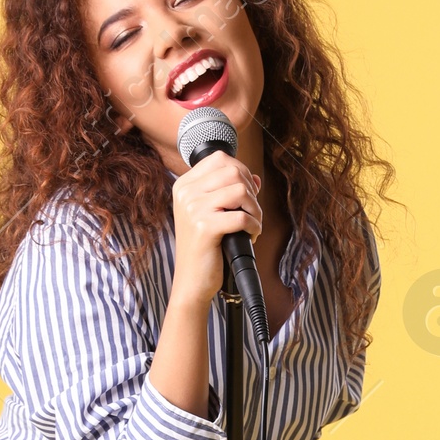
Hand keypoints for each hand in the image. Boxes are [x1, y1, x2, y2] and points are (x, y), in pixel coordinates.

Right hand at [169, 152, 261, 313]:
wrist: (191, 281)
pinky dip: (254, 226)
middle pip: (233, 171)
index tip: (246, 193)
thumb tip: (255, 178)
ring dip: (255, 209)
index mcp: (184, 185)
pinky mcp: (204, 227)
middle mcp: (186, 193)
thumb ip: (228, 192)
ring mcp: (193, 209)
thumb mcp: (210, 213)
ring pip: (240, 190)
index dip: (242, 171)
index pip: (219, 158)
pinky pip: (242, 216)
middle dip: (252, 191)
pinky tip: (251, 236)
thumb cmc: (204, 247)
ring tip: (252, 225)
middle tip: (252, 212)